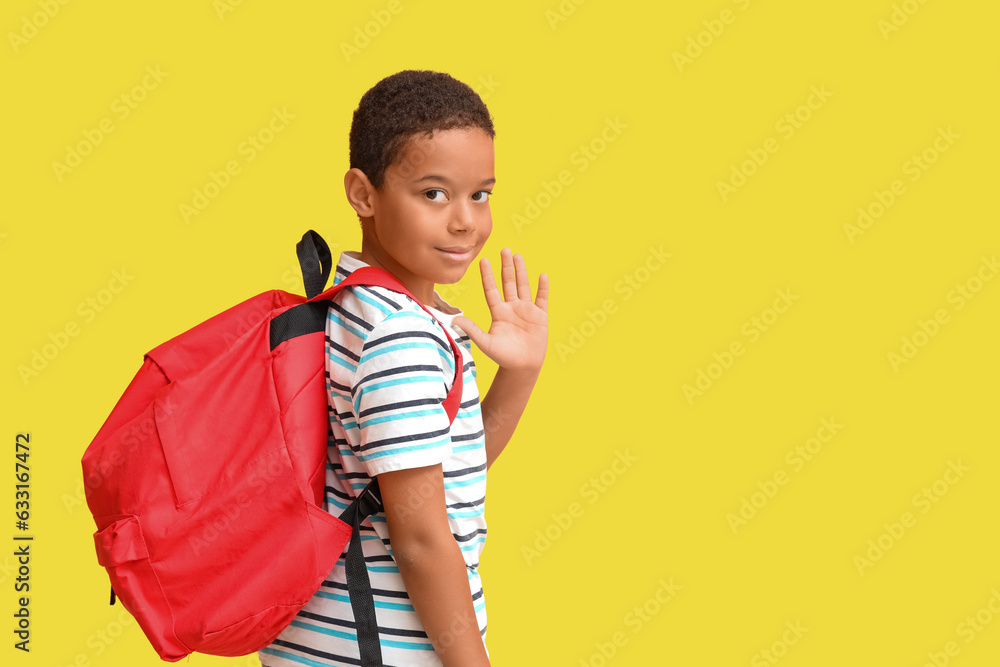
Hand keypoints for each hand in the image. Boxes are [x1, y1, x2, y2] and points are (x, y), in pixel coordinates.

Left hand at [454, 248, 548, 371]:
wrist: (522, 367)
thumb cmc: (503, 357)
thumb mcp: (486, 342)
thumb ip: (472, 330)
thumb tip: (453, 321)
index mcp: (498, 312)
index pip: (491, 289)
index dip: (487, 275)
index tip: (483, 260)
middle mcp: (511, 308)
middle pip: (508, 283)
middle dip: (506, 266)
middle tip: (504, 249)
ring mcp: (526, 311)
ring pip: (524, 286)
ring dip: (521, 271)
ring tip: (518, 256)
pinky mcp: (540, 316)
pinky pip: (542, 299)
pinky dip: (543, 288)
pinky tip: (542, 276)